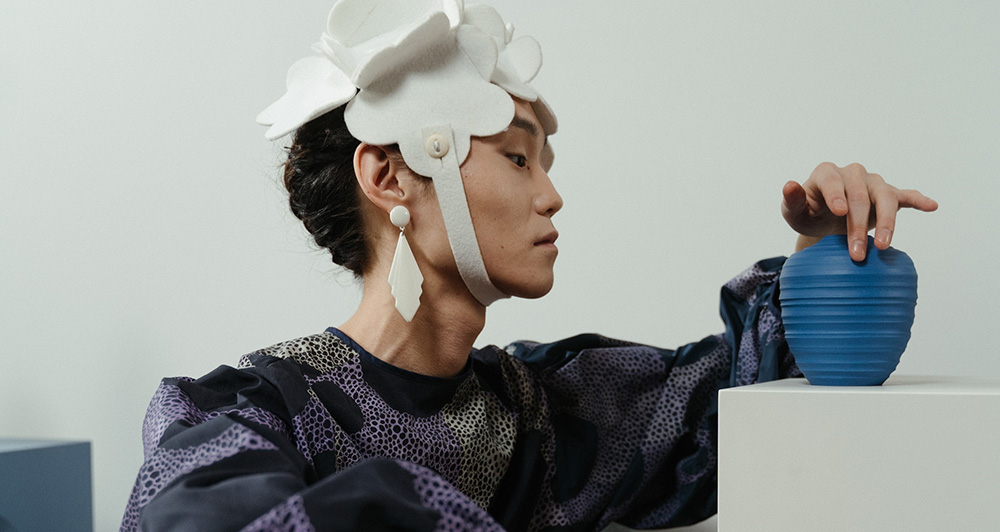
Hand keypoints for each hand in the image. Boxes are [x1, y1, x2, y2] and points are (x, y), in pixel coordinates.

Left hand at [782, 162, 937, 260]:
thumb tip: (789, 185)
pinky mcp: (888, 195)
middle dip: (858, 225)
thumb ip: (792, 200)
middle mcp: (852, 173)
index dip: (836, 195)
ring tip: (883, 246)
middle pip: (859, 195)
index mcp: (826, 173)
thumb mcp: (795, 212)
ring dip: (887, 222)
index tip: (839, 213)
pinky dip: (918, 200)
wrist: (825, 222)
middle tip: (856, 254)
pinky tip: (931, 206)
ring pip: (885, 197)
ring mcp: (872, 183)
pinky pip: (906, 195)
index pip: (832, 180)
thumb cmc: (808, 215)